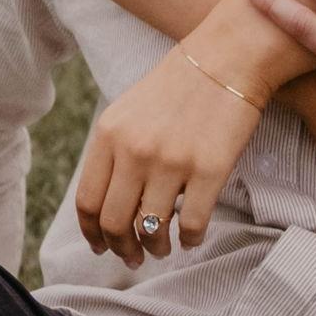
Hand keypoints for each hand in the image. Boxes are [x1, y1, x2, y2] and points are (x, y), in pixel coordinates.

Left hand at [75, 44, 259, 265]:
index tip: (101, 247)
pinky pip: (191, 224)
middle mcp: (134, 151)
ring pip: (151, 230)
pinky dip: (189, 240)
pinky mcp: (209, 170)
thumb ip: (114, 151)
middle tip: (134, 257)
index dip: (92, 233)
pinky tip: (191, 238)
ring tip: (162, 248)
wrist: (228, 57)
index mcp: (109, 135)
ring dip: (155, 248)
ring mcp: (171, 162)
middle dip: (122, 248)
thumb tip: (106, 203)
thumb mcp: (129, 111)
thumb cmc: (180, 85)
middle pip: (114, 222)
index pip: (87, 201)